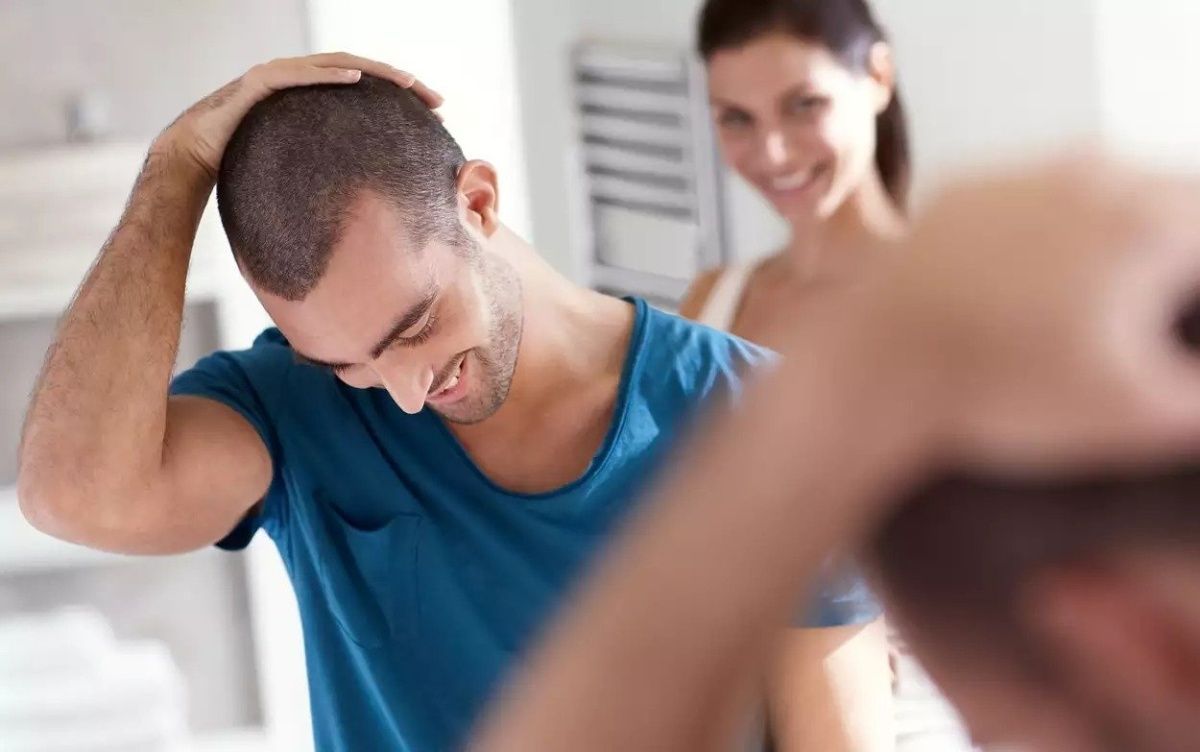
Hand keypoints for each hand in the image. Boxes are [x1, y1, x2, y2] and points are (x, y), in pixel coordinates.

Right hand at [155, 52, 444, 178]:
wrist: (193, 159)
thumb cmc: (243, 165)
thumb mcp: (298, 170)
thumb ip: (328, 173)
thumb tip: (368, 207)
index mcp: (311, 97)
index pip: (365, 91)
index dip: (400, 98)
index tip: (434, 115)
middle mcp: (298, 77)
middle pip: (360, 72)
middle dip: (402, 83)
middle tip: (438, 101)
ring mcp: (277, 75)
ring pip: (336, 64)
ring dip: (376, 71)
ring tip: (409, 83)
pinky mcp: (257, 82)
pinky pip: (298, 74)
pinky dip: (327, 74)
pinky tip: (356, 79)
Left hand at [865, 155, 1199, 472]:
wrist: (877, 364)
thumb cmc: (1001, 386)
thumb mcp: (1135, 414)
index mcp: (1149, 221)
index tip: (1191, 316)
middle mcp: (1092, 176)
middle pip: (1173, 198)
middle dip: (1181, 247)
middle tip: (1168, 300)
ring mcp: (1022, 175)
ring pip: (1103, 187)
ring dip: (1116, 228)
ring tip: (1101, 294)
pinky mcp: (965, 190)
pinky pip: (1030, 196)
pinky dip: (1046, 226)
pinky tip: (1032, 277)